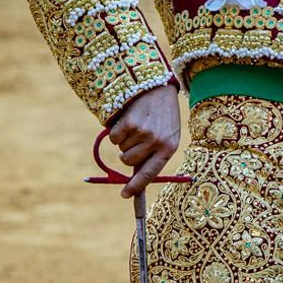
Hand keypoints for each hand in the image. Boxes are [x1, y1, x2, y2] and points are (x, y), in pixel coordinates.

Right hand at [108, 83, 180, 197]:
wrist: (157, 87)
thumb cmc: (162, 116)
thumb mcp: (165, 135)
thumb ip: (151, 156)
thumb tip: (134, 180)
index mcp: (169, 148)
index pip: (150, 174)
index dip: (135, 186)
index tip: (124, 195)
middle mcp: (157, 142)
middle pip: (129, 162)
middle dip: (127, 154)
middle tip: (136, 139)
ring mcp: (143, 133)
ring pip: (121, 149)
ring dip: (124, 140)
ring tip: (137, 124)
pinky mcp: (130, 123)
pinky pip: (114, 138)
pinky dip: (116, 131)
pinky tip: (129, 119)